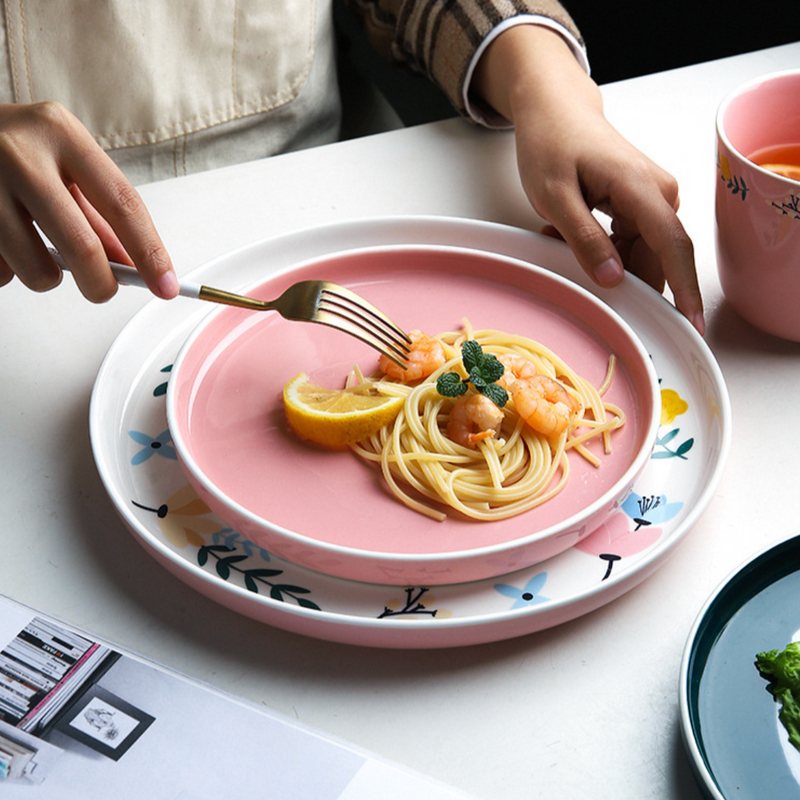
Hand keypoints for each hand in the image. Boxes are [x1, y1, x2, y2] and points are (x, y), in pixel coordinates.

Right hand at [0, 102, 177, 301]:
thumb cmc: (12, 149)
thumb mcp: (61, 164)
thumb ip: (98, 213)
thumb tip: (132, 264)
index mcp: (61, 134)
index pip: (122, 204)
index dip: (150, 252)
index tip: (165, 283)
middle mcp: (20, 154)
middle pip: (82, 245)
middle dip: (101, 283)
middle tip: (103, 290)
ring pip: (38, 270)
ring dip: (47, 278)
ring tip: (35, 251)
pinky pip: (1, 272)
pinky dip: (9, 271)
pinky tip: (3, 243)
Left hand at [473, 25, 703, 333]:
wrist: (554, 111)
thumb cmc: (551, 144)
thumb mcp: (555, 197)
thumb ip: (585, 239)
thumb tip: (614, 278)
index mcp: (640, 187)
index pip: (672, 245)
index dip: (684, 288)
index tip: (690, 322)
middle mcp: (658, 192)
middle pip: (656, 257)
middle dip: (623, 278)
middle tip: (578, 273)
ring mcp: (652, 198)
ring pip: (640, 254)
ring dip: (604, 260)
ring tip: (561, 237)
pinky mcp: (640, 205)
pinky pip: (629, 243)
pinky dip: (601, 249)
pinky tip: (569, 233)